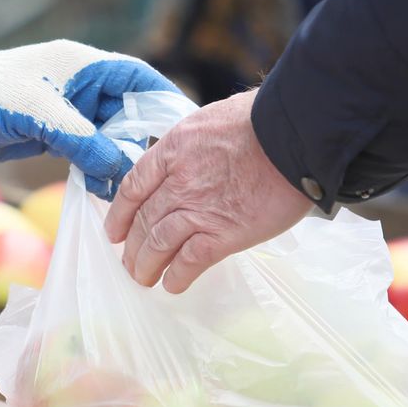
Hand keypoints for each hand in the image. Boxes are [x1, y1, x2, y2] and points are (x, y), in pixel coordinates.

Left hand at [0, 41, 178, 197]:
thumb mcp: (41, 117)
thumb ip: (85, 143)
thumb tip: (122, 171)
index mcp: (84, 66)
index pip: (138, 76)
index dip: (164, 97)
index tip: (185, 122)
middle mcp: (83, 85)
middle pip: (129, 110)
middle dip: (142, 138)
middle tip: (160, 167)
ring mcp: (70, 111)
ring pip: (110, 136)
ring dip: (119, 159)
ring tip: (131, 184)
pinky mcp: (56, 134)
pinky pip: (89, 151)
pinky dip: (98, 168)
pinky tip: (106, 187)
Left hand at [103, 91, 311, 292]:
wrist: (293, 136)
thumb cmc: (262, 122)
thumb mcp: (212, 121)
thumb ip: (195, 145)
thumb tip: (196, 159)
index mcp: (174, 150)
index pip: (134, 186)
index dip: (120, 214)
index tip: (114, 232)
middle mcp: (179, 182)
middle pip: (144, 219)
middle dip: (132, 246)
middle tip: (129, 263)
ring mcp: (199, 209)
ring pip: (158, 243)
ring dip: (147, 265)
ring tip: (143, 279)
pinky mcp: (224, 234)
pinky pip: (190, 261)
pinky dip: (177, 276)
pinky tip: (172, 285)